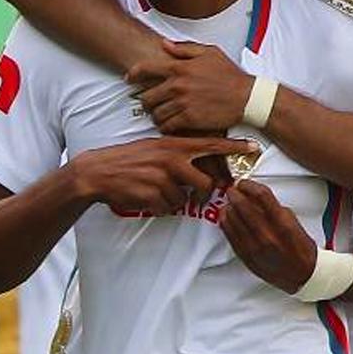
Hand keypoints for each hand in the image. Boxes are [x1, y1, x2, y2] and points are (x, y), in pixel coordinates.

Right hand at [71, 135, 253, 215]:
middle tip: (195, 198)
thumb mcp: (156, 148)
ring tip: (155, 192)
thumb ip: (180, 155)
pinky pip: (167, 208)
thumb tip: (204, 168)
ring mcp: (162, 176)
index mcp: (174, 145)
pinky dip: (158, 208)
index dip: (234, 147)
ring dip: (173, 202)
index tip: (255, 147)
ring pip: (184, 200)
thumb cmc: (130, 160)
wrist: (97, 172)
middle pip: (206, 184)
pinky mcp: (153, 194)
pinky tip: (144, 197)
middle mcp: (172, 158)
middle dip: (202, 196)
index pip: (212, 144)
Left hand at [127, 39, 254, 133]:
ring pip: (155, 114)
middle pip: (146, 96)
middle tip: (151, 104)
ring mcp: (182, 103)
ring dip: (156, 116)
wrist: (247, 97)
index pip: (145, 69)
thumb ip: (184, 48)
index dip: (133, 75)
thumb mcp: (210, 53)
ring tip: (162, 115)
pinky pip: (167, 126)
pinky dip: (166, 127)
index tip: (130, 80)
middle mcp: (177, 85)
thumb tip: (164, 44)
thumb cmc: (230, 75)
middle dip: (146, 101)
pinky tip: (171, 125)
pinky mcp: (189, 120)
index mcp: (179, 67)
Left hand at [219, 180, 317, 292]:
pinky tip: (227, 216)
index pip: (261, 195)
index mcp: (283, 224)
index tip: (244, 182)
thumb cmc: (301, 249)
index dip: (249, 185)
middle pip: (242, 205)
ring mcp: (254, 246)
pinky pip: (229, 233)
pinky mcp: (245, 255)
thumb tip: (255, 196)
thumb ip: (275, 209)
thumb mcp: (293, 223)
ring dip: (229, 206)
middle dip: (235, 193)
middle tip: (233, 189)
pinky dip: (226, 221)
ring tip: (230, 203)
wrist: (302, 276)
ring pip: (232, 218)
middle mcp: (267, 235)